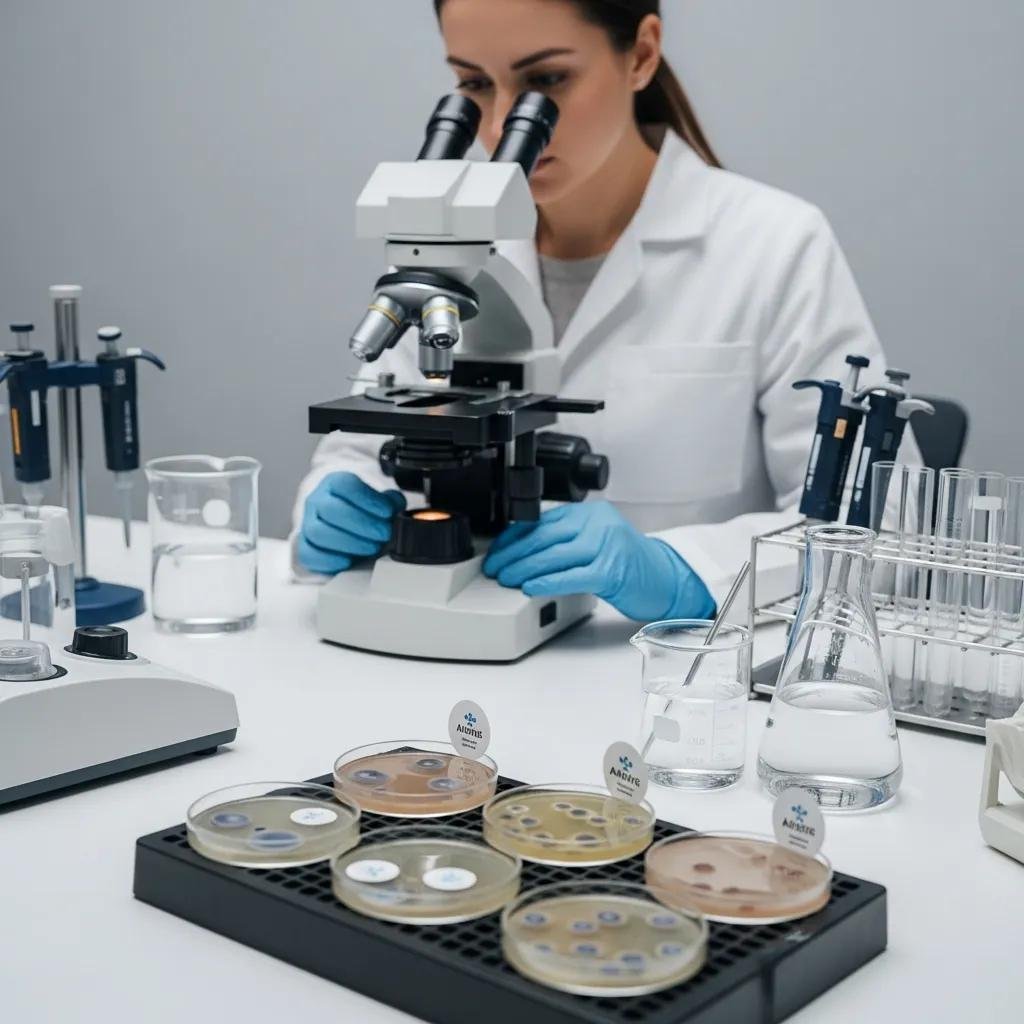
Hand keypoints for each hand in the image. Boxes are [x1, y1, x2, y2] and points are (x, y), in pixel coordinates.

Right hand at [298, 472, 405, 574]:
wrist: (343, 525)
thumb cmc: (361, 511)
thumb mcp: (378, 500)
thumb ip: (389, 501)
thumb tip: (396, 507)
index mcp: (334, 483)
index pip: (345, 485)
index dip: (368, 499)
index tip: (387, 512)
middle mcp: (317, 501)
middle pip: (331, 509)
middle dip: (362, 524)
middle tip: (384, 533)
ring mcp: (308, 523)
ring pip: (319, 532)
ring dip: (349, 542)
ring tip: (372, 547)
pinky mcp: (304, 547)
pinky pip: (308, 554)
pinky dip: (329, 560)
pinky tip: (348, 560)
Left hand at [483, 501, 715, 621]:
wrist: (668, 579)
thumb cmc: (630, 565)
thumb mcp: (596, 543)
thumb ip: (566, 541)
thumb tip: (523, 553)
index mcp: (590, 513)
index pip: (542, 521)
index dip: (514, 537)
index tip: (497, 550)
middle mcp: (598, 523)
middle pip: (544, 537)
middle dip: (513, 554)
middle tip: (495, 567)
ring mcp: (606, 545)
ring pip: (553, 555)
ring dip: (523, 568)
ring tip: (506, 579)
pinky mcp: (611, 570)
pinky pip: (570, 576)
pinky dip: (546, 581)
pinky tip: (530, 587)